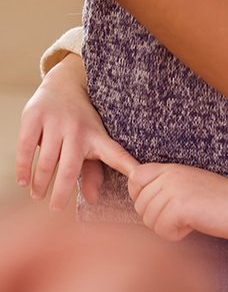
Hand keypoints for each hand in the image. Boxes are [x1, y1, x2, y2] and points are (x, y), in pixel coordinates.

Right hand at [16, 54, 139, 209]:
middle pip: (69, 168)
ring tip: (38, 195)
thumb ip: (94, 172)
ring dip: (40, 182)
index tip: (139, 181)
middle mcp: (78, 130)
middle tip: (56, 208)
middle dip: (62, 191)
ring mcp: (55, 123)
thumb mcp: (93, 143)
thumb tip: (92, 199)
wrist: (66, 84)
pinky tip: (23, 181)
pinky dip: (23, 167)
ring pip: (46, 161)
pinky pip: (26, 147)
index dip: (129, 167)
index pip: (116, 154)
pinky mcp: (34, 118)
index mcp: (98, 137)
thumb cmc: (82, 123)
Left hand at [128, 163, 227, 241]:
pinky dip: (177, 234)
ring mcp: (174, 190)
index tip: (161, 205)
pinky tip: (194, 225)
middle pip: (139, 205)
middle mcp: (170, 175)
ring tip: (192, 219)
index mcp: (173, 168)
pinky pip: (161, 230)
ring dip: (168, 227)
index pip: (135, 178)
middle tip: (184, 215)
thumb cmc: (223, 201)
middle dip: (158, 218)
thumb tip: (139, 200)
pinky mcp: (179, 207)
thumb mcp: (191, 184)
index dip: (141, 195)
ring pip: (149, 220)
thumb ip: (167, 186)